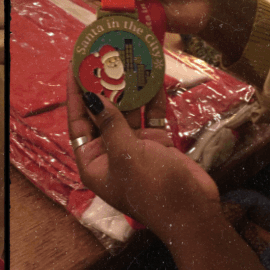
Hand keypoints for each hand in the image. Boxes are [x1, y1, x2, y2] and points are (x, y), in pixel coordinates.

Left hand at [67, 63, 220, 238]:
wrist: (192, 212)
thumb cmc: (151, 189)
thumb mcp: (125, 155)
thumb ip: (110, 123)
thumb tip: (92, 97)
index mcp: (92, 161)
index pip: (79, 121)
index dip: (77, 95)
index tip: (77, 68)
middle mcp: (110, 152)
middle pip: (102, 113)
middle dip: (103, 86)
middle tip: (103, 57)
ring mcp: (134, 147)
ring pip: (128, 111)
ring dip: (129, 87)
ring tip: (127, 58)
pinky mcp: (157, 143)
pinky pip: (150, 114)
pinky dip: (152, 96)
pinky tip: (152, 73)